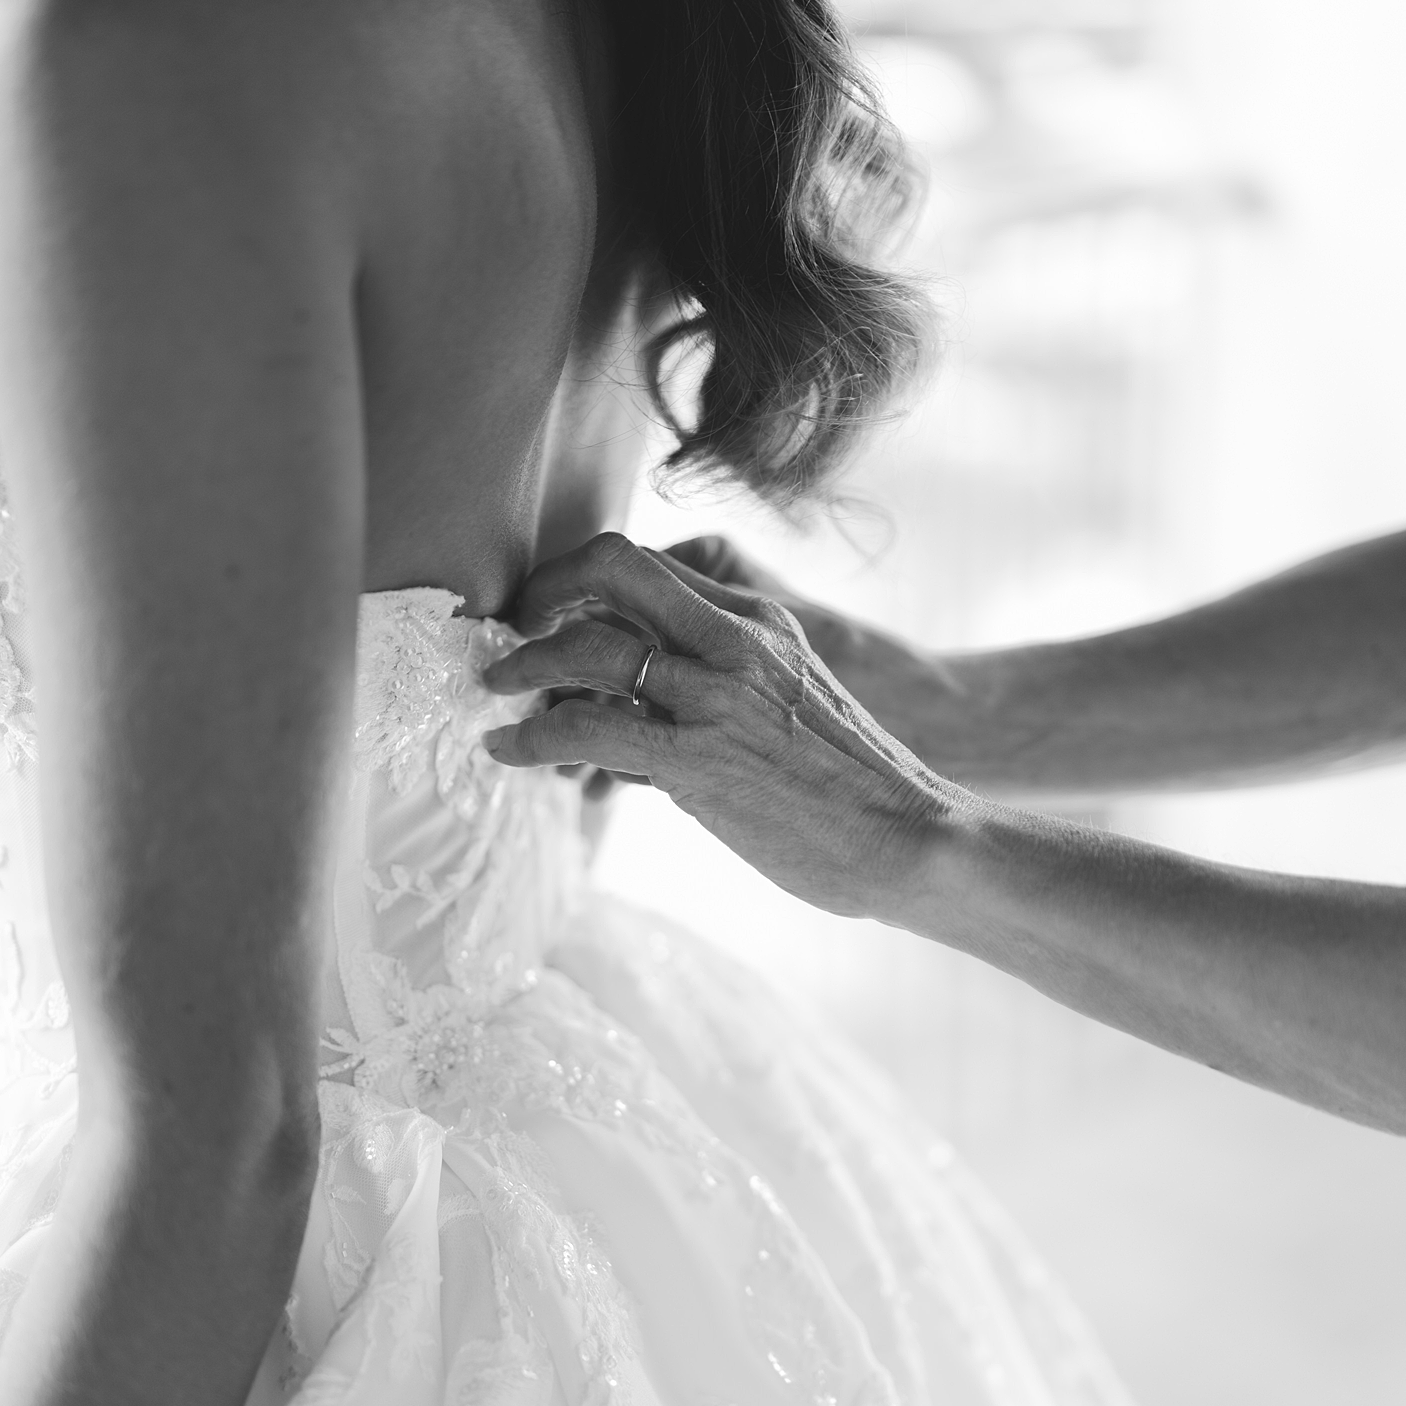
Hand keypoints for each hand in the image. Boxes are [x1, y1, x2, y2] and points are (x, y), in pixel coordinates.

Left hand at [482, 532, 970, 921]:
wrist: (911, 839)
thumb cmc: (847, 793)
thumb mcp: (786, 711)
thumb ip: (712, 697)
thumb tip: (625, 731)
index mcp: (759, 623)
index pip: (649, 566)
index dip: (579, 580)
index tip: (544, 614)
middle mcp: (737, 641)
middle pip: (612, 566)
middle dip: (542, 591)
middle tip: (508, 633)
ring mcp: (718, 695)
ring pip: (588, 644)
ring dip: (522, 668)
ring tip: (494, 696)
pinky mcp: (700, 758)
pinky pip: (589, 726)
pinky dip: (532, 736)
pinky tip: (510, 753)